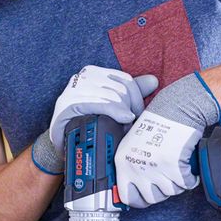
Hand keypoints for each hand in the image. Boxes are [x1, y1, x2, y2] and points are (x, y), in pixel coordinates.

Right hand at [30, 66, 157, 174]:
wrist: (67, 146)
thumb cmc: (90, 125)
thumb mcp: (112, 106)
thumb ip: (131, 92)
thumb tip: (153, 80)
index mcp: (94, 73)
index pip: (125, 80)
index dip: (136, 99)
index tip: (137, 116)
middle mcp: (82, 78)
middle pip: (120, 88)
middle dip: (130, 108)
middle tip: (130, 126)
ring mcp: (73, 91)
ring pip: (111, 96)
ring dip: (122, 113)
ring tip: (122, 128)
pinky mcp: (67, 105)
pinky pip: (96, 103)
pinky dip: (112, 111)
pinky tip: (121, 119)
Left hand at [115, 72, 220, 207]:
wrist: (177, 108)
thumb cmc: (158, 123)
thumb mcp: (133, 144)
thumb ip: (132, 164)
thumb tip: (134, 186)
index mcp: (123, 161)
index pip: (126, 196)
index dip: (139, 199)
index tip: (146, 197)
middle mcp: (137, 166)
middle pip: (152, 198)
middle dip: (162, 190)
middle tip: (166, 177)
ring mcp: (155, 167)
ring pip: (171, 192)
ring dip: (177, 182)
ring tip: (176, 166)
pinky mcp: (174, 166)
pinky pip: (187, 184)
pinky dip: (191, 177)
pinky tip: (187, 166)